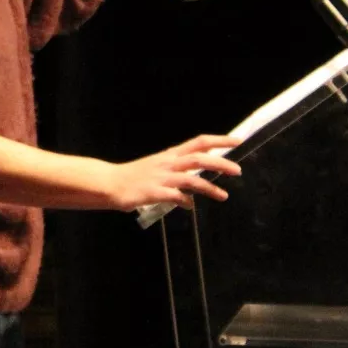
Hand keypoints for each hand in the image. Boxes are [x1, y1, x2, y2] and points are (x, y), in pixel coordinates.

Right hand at [106, 134, 242, 210]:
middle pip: (198, 158)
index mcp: (169, 155)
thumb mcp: (156, 172)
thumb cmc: (132, 177)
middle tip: (238, 171)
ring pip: (191, 179)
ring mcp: (161, 177)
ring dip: (210, 188)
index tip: (237, 141)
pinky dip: (185, 202)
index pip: (198, 142)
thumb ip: (176, 180)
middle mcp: (167, 163)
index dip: (218, 140)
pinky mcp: (154, 192)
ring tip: (224, 196)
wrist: (109, 183)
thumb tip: (190, 198)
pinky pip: (175, 196)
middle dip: (220, 163)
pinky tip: (190, 207)